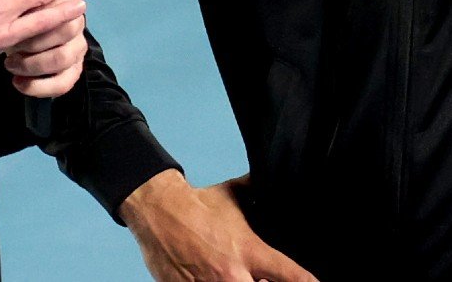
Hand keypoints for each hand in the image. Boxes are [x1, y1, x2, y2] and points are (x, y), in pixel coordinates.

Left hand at [3, 1, 86, 96]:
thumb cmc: (17, 11)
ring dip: (33, 65)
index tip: (14, 20)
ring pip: (63, 58)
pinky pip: (64, 83)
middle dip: (34, 41)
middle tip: (10, 44)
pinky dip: (39, 87)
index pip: (63, 5)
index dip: (38, 15)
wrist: (16, 28)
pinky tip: (19, 83)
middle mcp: (78, 21)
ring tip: (10, 64)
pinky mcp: (74, 69)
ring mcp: (78, 46)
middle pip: (66, 30)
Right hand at [120, 170, 317, 281]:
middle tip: (260, 274)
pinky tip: (211, 276)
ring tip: (235, 274)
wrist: (159, 211)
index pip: (292, 276)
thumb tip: (270, 179)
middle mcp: (234, 275)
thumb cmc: (196, 205)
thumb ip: (257, 191)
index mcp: (250, 252)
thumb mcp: (234, 195)